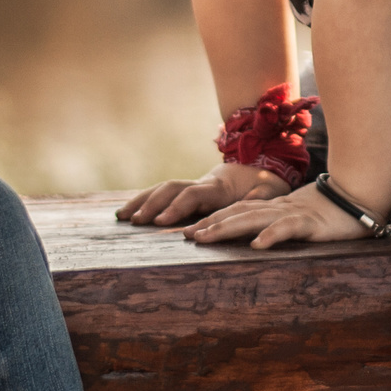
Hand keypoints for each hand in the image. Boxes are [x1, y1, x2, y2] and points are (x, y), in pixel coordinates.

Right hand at [115, 163, 287, 225]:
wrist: (259, 168)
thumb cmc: (265, 184)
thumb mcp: (269, 190)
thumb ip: (261, 195)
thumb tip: (257, 198)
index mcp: (219, 187)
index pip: (192, 194)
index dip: (176, 207)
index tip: (161, 221)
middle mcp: (201, 184)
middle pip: (171, 189)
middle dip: (151, 204)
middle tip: (135, 221)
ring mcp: (192, 186)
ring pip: (162, 189)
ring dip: (141, 201)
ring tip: (121, 217)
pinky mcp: (187, 192)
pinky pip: (161, 194)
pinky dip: (143, 201)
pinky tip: (126, 213)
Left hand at [184, 182, 368, 249]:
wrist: (362, 195)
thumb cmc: (332, 210)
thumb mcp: (299, 217)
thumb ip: (279, 223)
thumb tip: (257, 237)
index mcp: (273, 208)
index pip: (237, 211)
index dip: (213, 219)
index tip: (190, 230)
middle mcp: (277, 208)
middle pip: (238, 213)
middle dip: (210, 224)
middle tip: (186, 235)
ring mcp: (293, 214)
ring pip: (254, 219)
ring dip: (228, 228)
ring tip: (206, 237)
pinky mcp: (311, 223)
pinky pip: (288, 228)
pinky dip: (271, 235)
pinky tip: (256, 245)